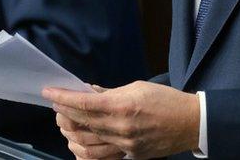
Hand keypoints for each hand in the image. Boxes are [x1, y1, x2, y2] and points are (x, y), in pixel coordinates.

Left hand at [43, 81, 199, 158]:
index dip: (63, 98)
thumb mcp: (137, 87)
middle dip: (63, 113)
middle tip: (57, 104)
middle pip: (81, 123)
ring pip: (86, 144)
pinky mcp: (130, 156)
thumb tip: (89, 91)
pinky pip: (100, 157)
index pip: (83, 103)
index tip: (48, 91)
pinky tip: (79, 141)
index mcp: (123, 106)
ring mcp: (125, 146)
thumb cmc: (166, 100)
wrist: (191, 123)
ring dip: (71, 133)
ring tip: (66, 122)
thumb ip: (110, 92)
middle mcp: (121, 128)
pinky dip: (85, 150)